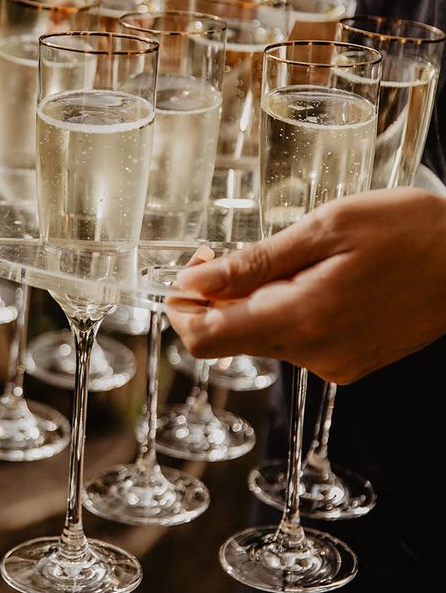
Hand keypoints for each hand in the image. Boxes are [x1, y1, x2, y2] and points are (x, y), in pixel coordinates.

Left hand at [168, 188, 445, 383]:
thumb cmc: (410, 232)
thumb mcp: (326, 228)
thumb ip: (253, 262)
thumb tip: (193, 281)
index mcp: (299, 320)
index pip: (204, 340)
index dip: (182, 307)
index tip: (193, 271)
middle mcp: (311, 354)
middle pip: (230, 337)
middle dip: (219, 297)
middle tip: (238, 254)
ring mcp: (331, 363)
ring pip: (261, 336)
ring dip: (256, 301)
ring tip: (296, 262)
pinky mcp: (346, 363)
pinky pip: (294, 340)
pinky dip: (286, 311)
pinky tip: (318, 281)